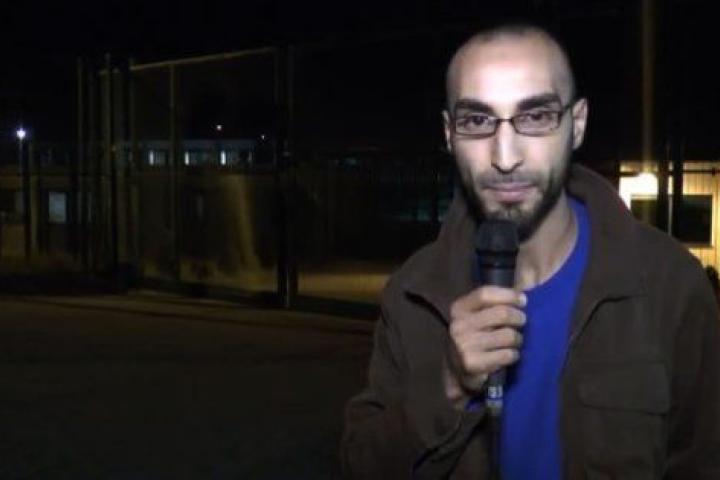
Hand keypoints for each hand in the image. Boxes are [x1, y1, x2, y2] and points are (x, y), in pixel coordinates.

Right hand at [444, 286, 525, 407]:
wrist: (457, 369)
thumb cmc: (474, 336)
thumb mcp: (476, 315)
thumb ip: (494, 302)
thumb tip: (524, 290)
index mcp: (459, 308)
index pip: (485, 294)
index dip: (508, 295)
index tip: (523, 301)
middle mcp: (459, 325)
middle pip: (501, 313)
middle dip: (519, 318)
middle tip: (522, 322)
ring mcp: (464, 345)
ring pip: (508, 335)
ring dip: (518, 338)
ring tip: (514, 341)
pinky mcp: (473, 363)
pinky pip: (507, 354)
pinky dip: (514, 354)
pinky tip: (509, 355)